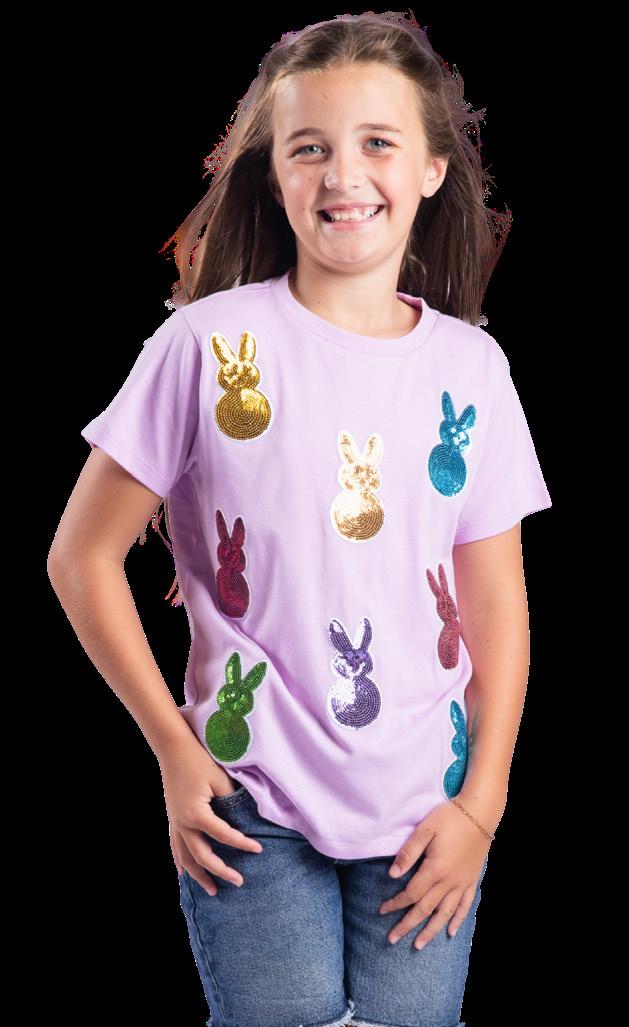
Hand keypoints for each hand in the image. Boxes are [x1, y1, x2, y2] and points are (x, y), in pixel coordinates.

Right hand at [158, 736, 262, 895]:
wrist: (173, 749)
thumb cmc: (199, 761)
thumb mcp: (220, 779)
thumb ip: (231, 800)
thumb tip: (246, 817)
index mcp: (196, 815)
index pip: (223, 836)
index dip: (242, 844)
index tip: (259, 849)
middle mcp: (183, 824)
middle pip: (203, 856)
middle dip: (221, 871)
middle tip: (239, 882)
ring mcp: (175, 824)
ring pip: (186, 858)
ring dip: (199, 876)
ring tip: (213, 891)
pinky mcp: (172, 820)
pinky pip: (175, 848)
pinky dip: (180, 863)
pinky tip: (183, 874)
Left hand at [378, 799, 489, 949]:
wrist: (480, 813)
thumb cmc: (449, 818)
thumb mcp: (425, 830)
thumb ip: (408, 853)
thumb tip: (392, 875)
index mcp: (435, 870)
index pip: (411, 894)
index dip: (395, 904)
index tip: (381, 911)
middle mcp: (449, 882)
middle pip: (425, 909)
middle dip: (408, 925)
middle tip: (392, 939)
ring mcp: (462, 883)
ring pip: (445, 914)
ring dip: (431, 931)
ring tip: (419, 945)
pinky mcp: (472, 881)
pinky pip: (465, 906)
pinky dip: (457, 920)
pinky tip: (451, 932)